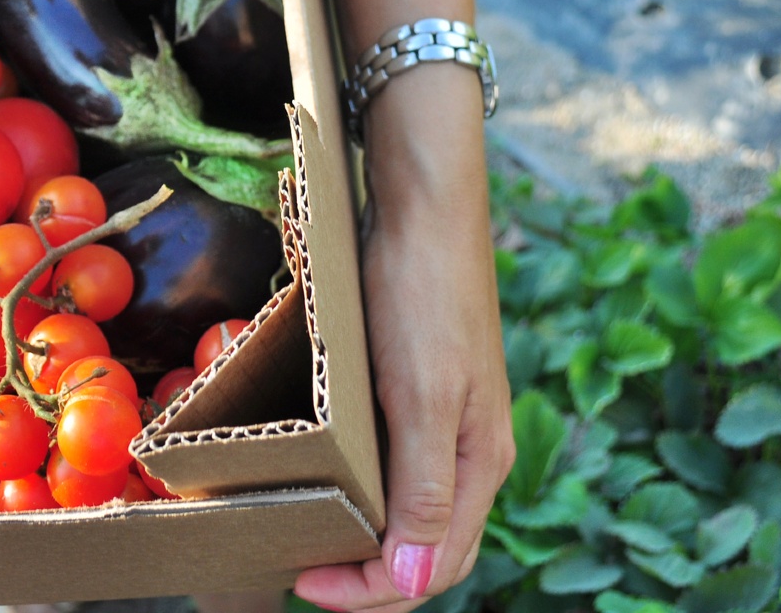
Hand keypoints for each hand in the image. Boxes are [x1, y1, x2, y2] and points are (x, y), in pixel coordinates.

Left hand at [294, 69, 514, 610]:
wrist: (424, 206)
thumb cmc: (423, 294)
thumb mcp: (423, 395)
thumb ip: (422, 488)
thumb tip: (409, 580)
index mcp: (482, 463)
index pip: (434, 566)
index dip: (370, 591)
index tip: (305, 583)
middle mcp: (472, 452)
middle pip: (427, 549)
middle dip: (368, 577)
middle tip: (298, 573)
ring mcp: (450, 422)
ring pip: (414, 512)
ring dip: (368, 540)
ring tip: (308, 539)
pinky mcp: (424, 391)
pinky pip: (400, 467)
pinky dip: (366, 493)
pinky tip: (330, 482)